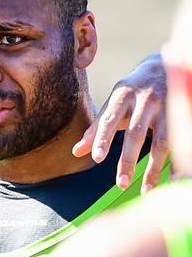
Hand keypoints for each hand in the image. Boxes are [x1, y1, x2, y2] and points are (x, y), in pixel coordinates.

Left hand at [72, 54, 167, 193]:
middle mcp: (145, 100)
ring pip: (161, 142)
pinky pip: (180, 142)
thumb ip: (96, 128)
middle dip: (127, 160)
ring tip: (146, 191)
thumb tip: (76, 152)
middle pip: (135, 133)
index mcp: (122, 95)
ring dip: (154, 168)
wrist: (167, 65)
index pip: (109, 119)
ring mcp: (167, 107)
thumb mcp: (114, 104)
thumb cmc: (133, 92)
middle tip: (119, 184)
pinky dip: (177, 163)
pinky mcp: (183, 114)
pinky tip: (172, 180)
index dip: (102, 138)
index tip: (97, 158)